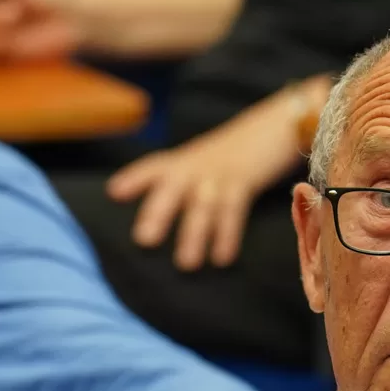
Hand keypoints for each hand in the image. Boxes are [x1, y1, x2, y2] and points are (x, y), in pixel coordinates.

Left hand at [105, 91, 309, 269]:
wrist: (274, 125)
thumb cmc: (234, 154)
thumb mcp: (203, 162)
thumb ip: (180, 186)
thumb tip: (152, 217)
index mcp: (183, 161)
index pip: (154, 168)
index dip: (134, 179)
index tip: (115, 193)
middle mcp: (196, 166)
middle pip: (171, 188)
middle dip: (157, 213)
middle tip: (144, 240)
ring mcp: (220, 173)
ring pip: (202, 205)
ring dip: (194, 234)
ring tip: (186, 264)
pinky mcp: (245, 180)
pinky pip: (234, 210)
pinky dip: (228, 234)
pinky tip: (222, 258)